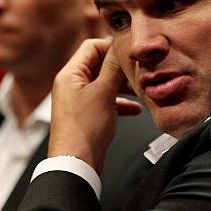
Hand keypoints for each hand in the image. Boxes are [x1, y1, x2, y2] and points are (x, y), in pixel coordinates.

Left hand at [48, 38, 140, 173]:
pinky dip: (120, 102)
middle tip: (139, 71)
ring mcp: (79, 100)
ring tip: (140, 89)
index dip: (111, 47)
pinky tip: (135, 109)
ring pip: (105, 83)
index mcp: (70, 74)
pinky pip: (106, 101)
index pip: (92, 47)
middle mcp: (72, 84)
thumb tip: (120, 47)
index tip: (130, 53)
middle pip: (99, 64)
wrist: (76, 164)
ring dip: (122, 86)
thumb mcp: (103, 92)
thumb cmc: (84, 129)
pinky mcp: (87, 114)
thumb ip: (113, 68)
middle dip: (120, 68)